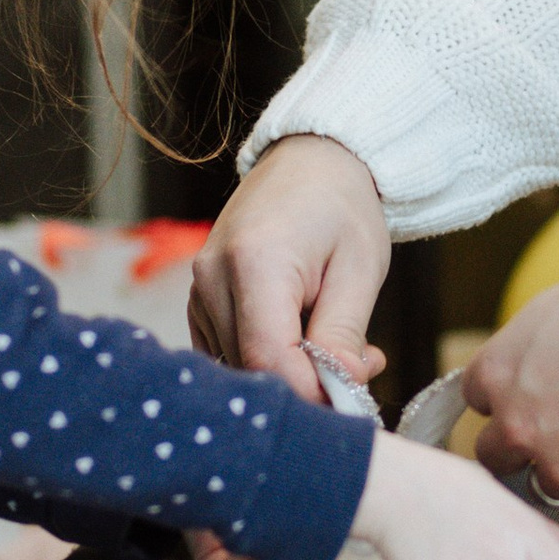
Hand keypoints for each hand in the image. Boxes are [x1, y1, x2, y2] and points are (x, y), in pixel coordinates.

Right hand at [190, 136, 390, 402]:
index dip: (311, 391)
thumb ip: (344, 335)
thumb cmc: (341, 209)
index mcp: (254, 262)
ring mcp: (198, 290)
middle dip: (307, 384)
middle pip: (250, 369)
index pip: (269, 359)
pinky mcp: (198, 301)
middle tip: (358, 365)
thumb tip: (339, 392)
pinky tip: (303, 338)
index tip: (353, 397)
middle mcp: (212, 278)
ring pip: (239, 367)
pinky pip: (228, 353)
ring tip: (336, 343)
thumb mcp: (360, 269)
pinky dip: (267, 361)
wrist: (309, 163)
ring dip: (289, 373)